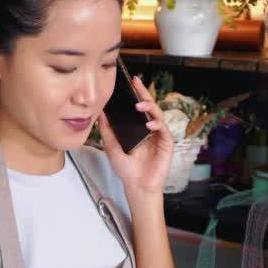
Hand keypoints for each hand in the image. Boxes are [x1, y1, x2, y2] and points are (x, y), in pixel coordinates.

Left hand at [98, 76, 173, 195]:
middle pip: (149, 106)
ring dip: (150, 107)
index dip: (135, 94)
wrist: (136, 185)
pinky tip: (149, 124)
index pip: (137, 107)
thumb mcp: (111, 146)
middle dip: (143, 93)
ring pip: (157, 114)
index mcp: (138, 127)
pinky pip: (164, 130)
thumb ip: (107, 130)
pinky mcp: (166, 143)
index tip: (130, 82)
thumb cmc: (127, 169)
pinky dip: (157, 124)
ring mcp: (158, 135)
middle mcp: (149, 129)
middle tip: (136, 83)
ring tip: (140, 105)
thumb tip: (100, 113)